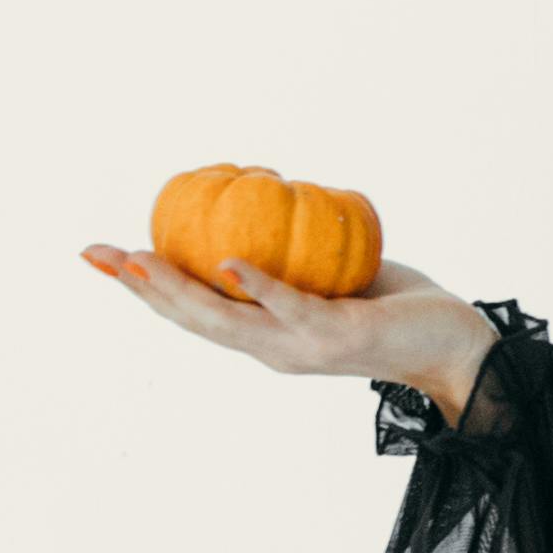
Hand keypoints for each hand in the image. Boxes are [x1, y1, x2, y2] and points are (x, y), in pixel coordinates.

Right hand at [85, 245, 500, 419]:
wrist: (457, 348)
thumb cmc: (398, 308)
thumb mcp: (332, 279)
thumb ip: (295, 258)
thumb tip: (266, 204)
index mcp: (267, 336)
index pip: (193, 312)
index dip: (143, 286)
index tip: (100, 256)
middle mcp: (273, 348)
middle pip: (191, 319)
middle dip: (139, 286)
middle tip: (95, 253)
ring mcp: (301, 347)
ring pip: (226, 319)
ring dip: (178, 289)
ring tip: (139, 258)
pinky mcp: (335, 336)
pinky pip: (288, 305)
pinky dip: (255, 283)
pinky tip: (226, 261)